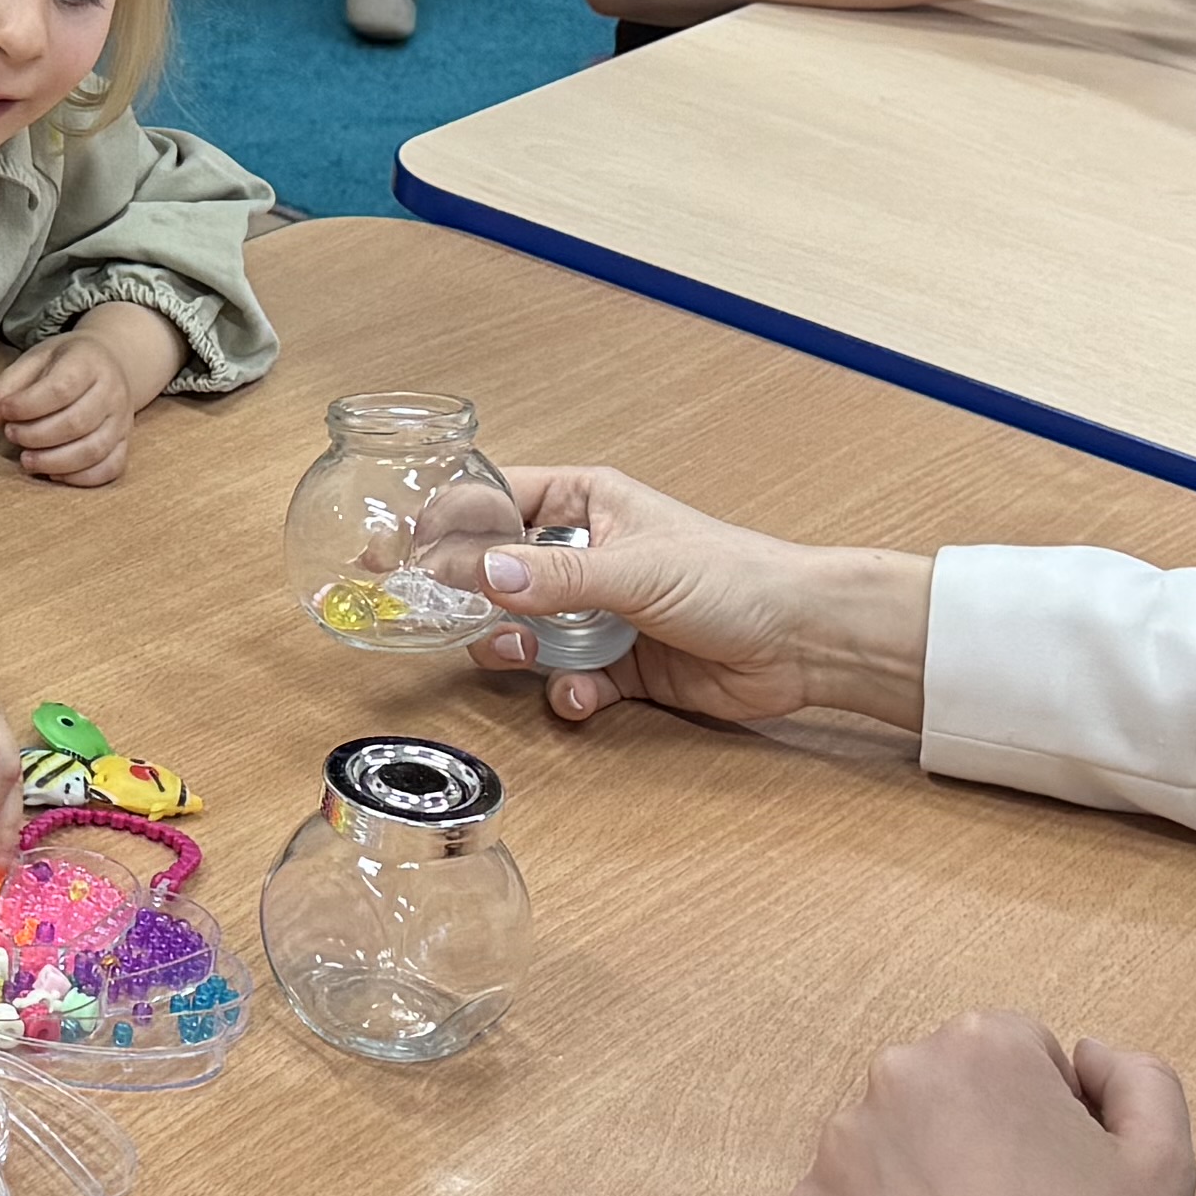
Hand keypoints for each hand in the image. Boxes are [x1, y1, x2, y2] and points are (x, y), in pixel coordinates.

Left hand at [0, 304, 182, 487]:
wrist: (110, 363)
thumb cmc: (65, 363)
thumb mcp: (34, 359)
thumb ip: (8, 386)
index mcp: (89, 362)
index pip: (60, 389)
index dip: (26, 406)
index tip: (4, 412)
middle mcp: (112, 391)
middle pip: (75, 423)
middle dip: (35, 436)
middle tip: (11, 434)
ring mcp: (122, 420)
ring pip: (93, 451)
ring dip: (53, 462)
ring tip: (26, 460)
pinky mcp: (126, 442)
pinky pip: (110, 469)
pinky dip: (80, 478)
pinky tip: (54, 473)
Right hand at [454, 462, 929, 734]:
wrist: (802, 643)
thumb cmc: (737, 578)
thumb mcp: (638, 570)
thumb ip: (556, 579)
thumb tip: (482, 576)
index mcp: (584, 504)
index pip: (492, 502)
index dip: (442, 526)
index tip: (392, 552)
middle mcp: (583, 555)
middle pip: (493, 577)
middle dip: (476, 607)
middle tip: (471, 626)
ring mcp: (596, 611)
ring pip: (520, 634)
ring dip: (518, 654)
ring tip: (535, 660)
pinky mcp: (614, 664)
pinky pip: (562, 680)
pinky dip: (566, 692)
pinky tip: (586, 694)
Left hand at [786, 1013, 1195, 1195]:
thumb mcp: (1163, 1158)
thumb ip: (1138, 1078)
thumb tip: (1087, 1056)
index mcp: (982, 1046)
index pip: (1021, 1054)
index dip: (1051, 1113)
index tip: (1062, 1175)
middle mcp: (899, 1075)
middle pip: (952, 1092)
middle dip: (983, 1136)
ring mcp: (843, 1144)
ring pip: (898, 1144)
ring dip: (930, 1177)